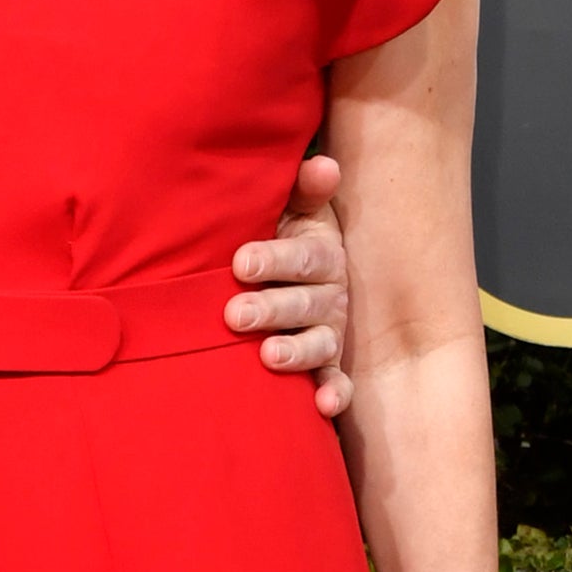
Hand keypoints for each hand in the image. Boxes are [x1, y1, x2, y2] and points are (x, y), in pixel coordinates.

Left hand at [227, 152, 352, 416]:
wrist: (294, 271)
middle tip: (235, 314)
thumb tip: (324, 165)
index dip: (273, 260)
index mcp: (319, 254)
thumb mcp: (294, 208)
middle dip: (271, 309)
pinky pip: (335, 380)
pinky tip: (322, 406)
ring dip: (296, 351)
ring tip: (268, 356)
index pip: (301, 258)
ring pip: (319, 343)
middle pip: (305, 303)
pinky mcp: (327, 364)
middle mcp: (330, 294)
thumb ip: (303, 189)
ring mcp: (330, 331)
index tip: (240, 263)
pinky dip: (333, 394)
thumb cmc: (280, 235)